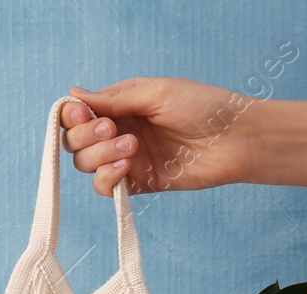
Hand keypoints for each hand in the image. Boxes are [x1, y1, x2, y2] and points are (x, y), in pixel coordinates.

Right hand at [59, 77, 251, 195]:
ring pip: (85, 163)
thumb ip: (114, 99)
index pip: (79, 113)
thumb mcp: (157, 92)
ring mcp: (126, 158)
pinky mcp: (137, 182)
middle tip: (112, 129)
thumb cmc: (203, 107)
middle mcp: (119, 131)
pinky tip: (126, 166)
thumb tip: (73, 96)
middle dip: (85, 135)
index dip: (72, 116)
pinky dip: (106, 178)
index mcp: (121, 104)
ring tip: (131, 146)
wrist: (234, 139)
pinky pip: (103, 187)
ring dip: (99, 154)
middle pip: (75, 140)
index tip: (83, 114)